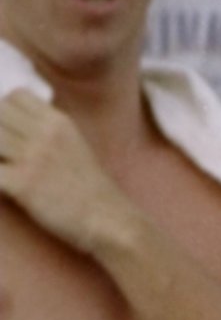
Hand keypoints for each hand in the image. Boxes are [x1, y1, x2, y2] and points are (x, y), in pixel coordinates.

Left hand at [0, 89, 135, 257]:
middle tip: (5, 153)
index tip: (9, 130)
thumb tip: (14, 127)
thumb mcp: (75, 147)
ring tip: (4, 169)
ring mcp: (33, 159)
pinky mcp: (22, 185)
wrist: (111, 223)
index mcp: (59, 123)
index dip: (5, 109)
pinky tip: (3, 186)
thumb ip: (47, 132)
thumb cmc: (91, 191)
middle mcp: (46, 135)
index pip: (15, 96)